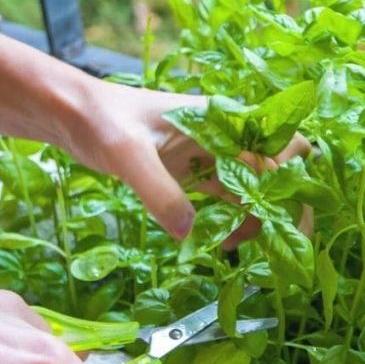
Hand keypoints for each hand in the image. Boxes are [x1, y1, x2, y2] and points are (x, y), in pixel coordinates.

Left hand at [61, 80, 311, 242]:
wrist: (72, 115)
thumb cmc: (101, 120)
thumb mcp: (126, 153)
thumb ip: (159, 192)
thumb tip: (190, 234)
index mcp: (224, 120)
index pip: (282, 146)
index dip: (292, 181)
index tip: (281, 217)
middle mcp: (227, 138)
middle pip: (280, 171)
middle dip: (286, 206)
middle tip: (279, 245)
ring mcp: (214, 157)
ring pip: (257, 190)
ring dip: (258, 219)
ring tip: (238, 248)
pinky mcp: (196, 174)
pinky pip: (229, 200)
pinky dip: (233, 222)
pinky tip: (219, 243)